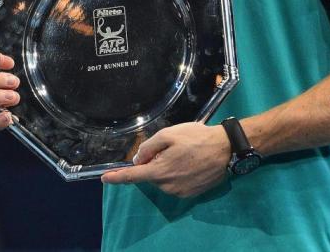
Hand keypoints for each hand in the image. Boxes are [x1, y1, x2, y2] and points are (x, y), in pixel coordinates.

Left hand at [100, 122, 230, 197]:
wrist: (225, 149)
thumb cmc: (196, 138)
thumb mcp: (168, 135)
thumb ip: (149, 147)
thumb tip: (138, 160)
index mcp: (159, 171)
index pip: (132, 176)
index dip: (117, 177)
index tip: (104, 179)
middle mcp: (167, 186)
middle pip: (151, 175)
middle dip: (154, 162)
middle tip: (171, 148)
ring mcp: (180, 192)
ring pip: (163, 179)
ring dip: (166, 168)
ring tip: (184, 154)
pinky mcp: (191, 194)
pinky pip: (175, 184)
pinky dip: (177, 174)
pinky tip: (190, 162)